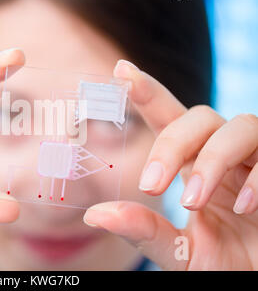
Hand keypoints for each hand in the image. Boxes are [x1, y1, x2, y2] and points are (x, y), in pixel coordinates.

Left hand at [83, 60, 257, 269]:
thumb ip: (144, 231)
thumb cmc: (226, 264)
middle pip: (200, 116)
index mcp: (194, 165)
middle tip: (151, 185)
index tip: (120, 70)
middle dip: (172, 144)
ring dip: (212, 160)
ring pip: (240, 125)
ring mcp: (257, 161)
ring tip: (193, 203)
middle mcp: (224, 155)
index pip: (168, 119)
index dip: (147, 92)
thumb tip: (94, 215)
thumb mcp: (179, 253)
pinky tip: (245, 208)